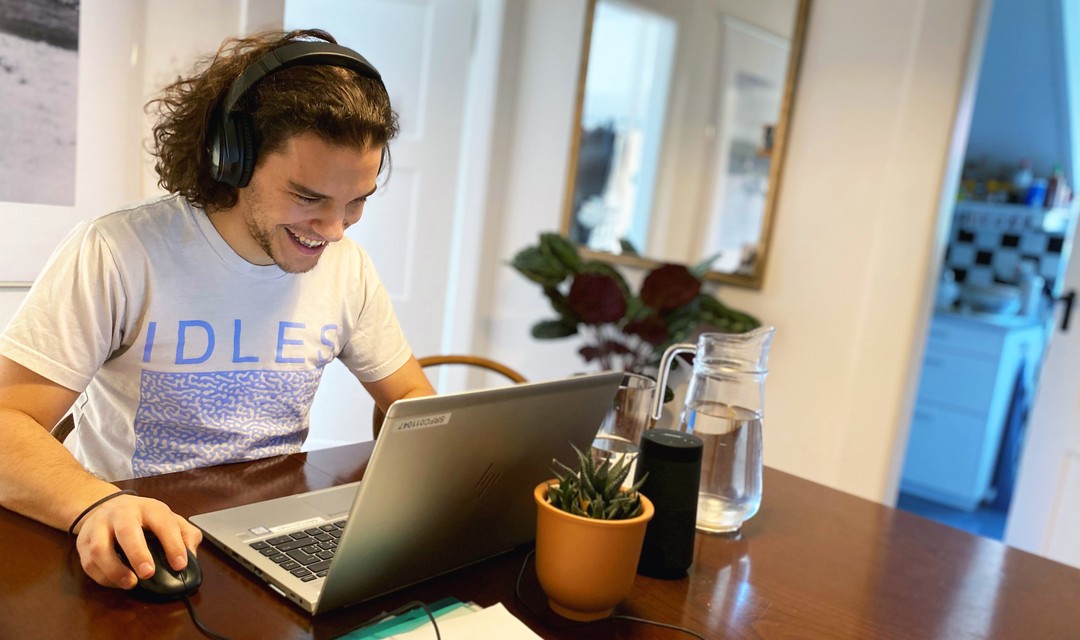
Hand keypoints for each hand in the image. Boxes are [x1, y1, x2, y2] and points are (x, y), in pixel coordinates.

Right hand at [72, 494, 202, 588]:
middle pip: (127, 531)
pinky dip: (103, 577)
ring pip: (100, 548)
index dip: (173, 544)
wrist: (103, 505)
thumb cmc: (142, 517)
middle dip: (137, 554)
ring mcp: (98, 528)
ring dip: (114, 569)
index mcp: (148, 508)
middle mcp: (121, 514)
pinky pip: (89, 563)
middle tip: (148, 573)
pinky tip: (117, 582)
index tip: (180, 564)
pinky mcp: (82, 543)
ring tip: (130, 583)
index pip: (163, 523)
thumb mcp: (167, 518)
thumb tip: (190, 556)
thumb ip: (185, 534)